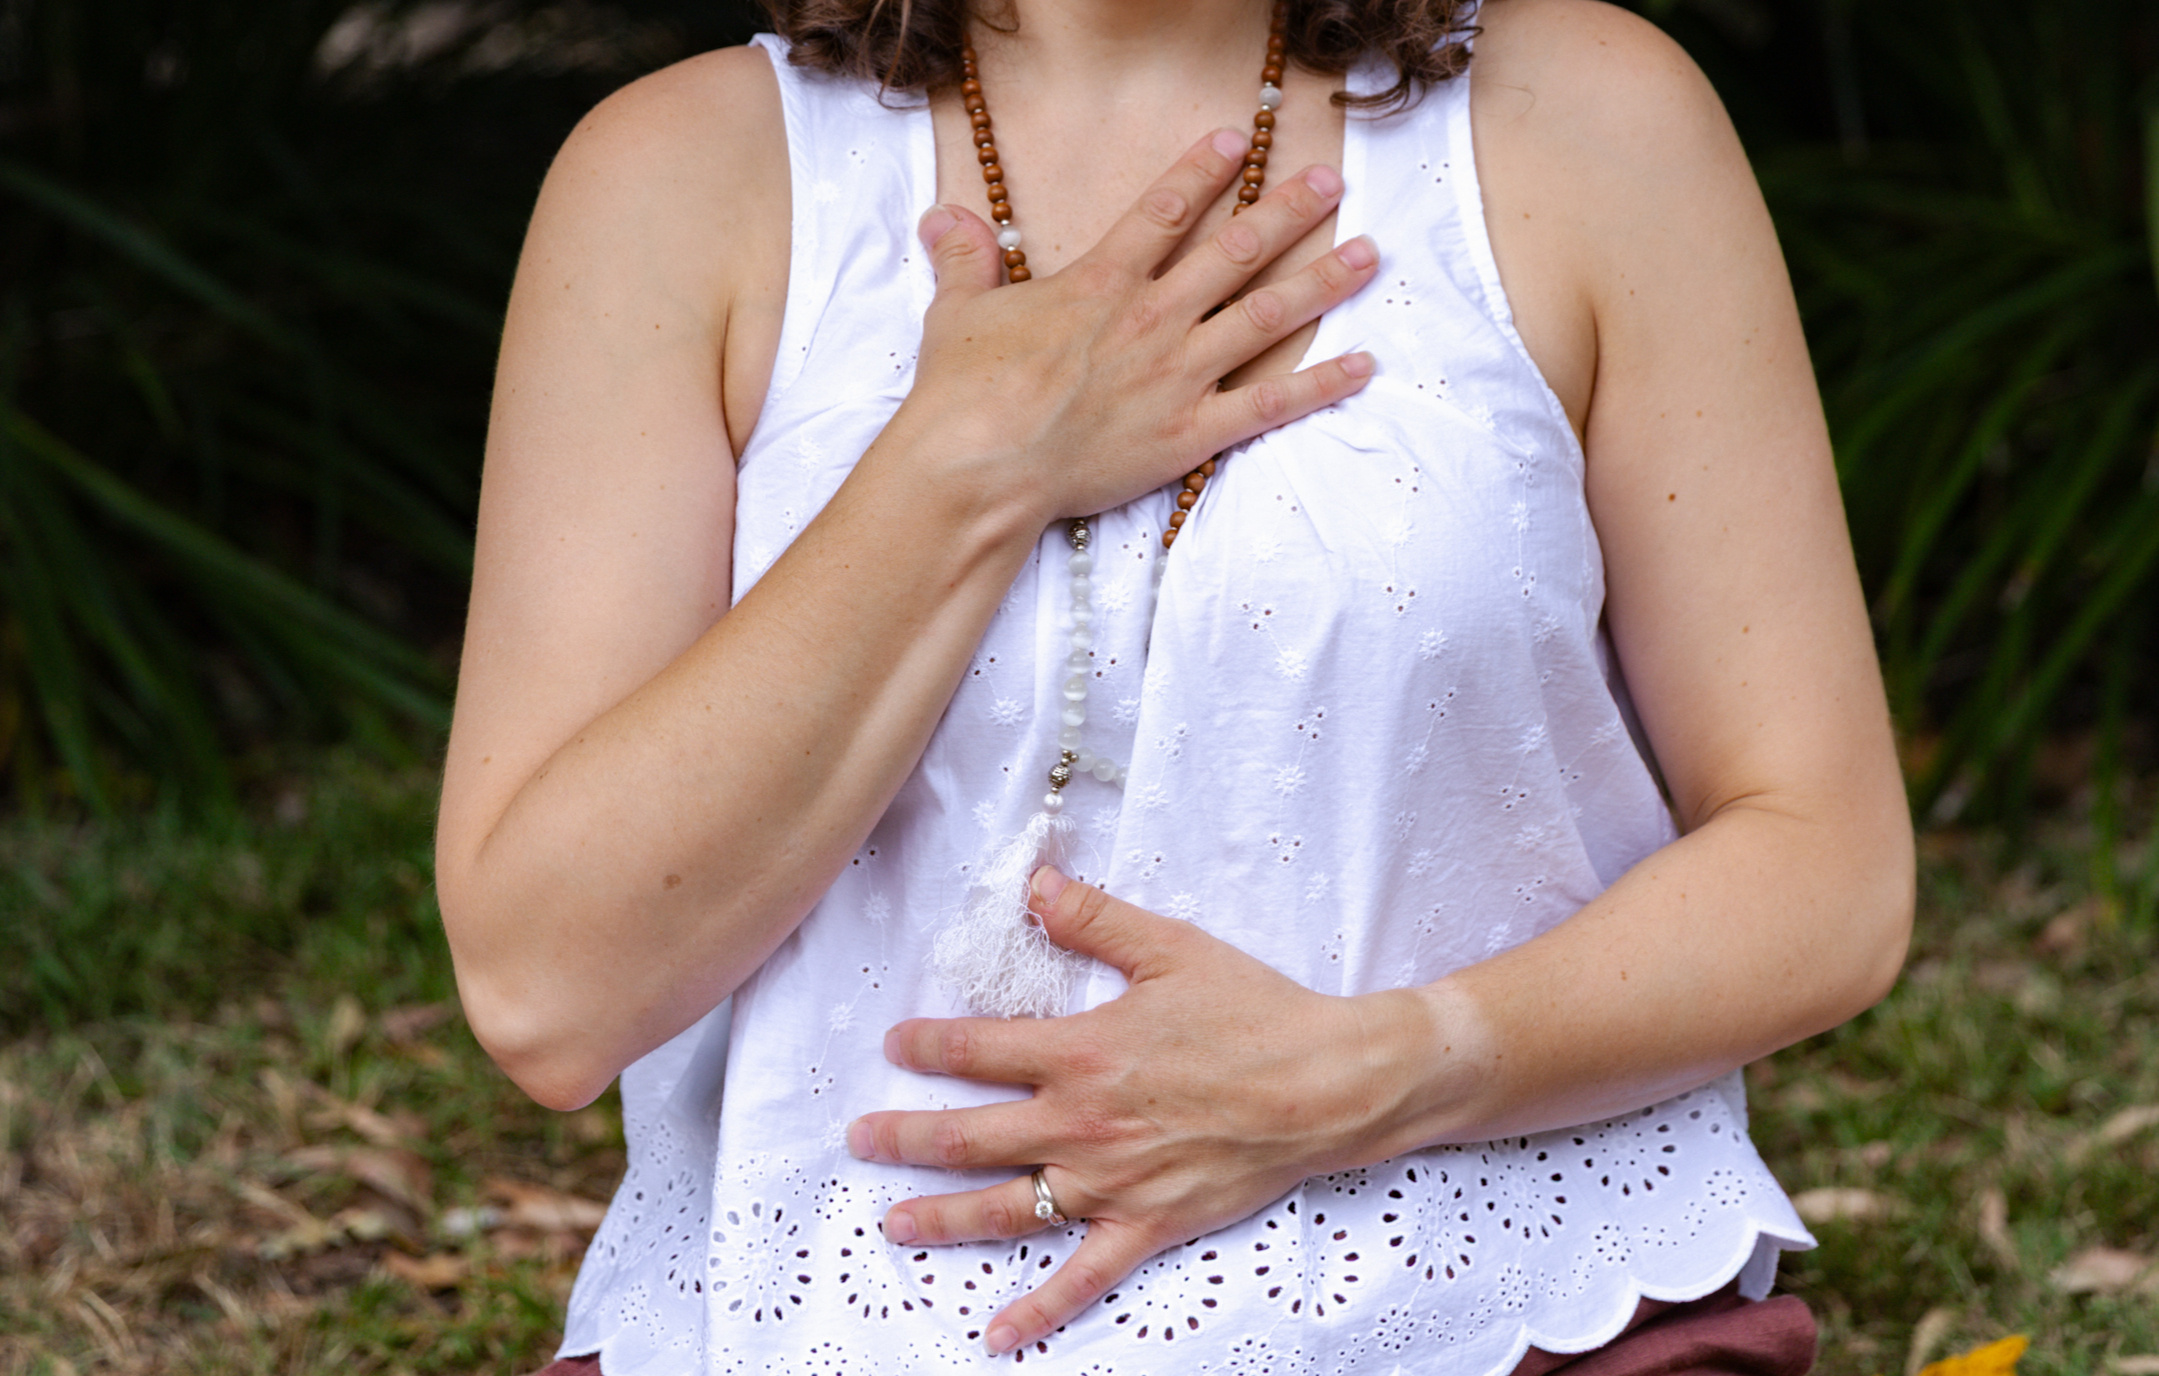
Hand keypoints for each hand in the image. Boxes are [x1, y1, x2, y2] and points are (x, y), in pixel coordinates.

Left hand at [847, 867, 1445, 1355]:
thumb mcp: (1171, 949)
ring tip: (894, 1223)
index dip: (930, 1046)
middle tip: (859, 1138)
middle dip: (906, 1136)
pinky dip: (1038, 1309)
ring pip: (1007, 1207)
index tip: (898, 1044)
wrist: (1329, 1084)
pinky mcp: (1148, 1224)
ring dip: (943, 1216)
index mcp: (1082, 1053)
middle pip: (970, 1135)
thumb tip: (1036, 884)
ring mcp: (1111, 1182)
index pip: (980, 1050)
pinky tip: (997, 1332)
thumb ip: (1094, 920)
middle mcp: (1082, 1124)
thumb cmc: (1255, 1014)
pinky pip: (1082, 1277)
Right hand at [892, 127, 1378, 525]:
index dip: (1203, 170)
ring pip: (1266, 317)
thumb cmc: (964, 393)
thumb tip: (941, 215)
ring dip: (1321, 283)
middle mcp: (1152, 318)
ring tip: (1368, 255)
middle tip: (1331, 182)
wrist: (980, 465)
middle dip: (1289, 211)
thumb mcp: (958, 312)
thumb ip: (963, 259)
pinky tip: (1363, 365)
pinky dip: (1320, 386)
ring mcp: (1178, 375)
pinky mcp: (1191, 433)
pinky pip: (1268, 405)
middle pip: (1236, 252)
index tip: (1238, 140)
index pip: (1165, 210)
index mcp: (1102, 283)